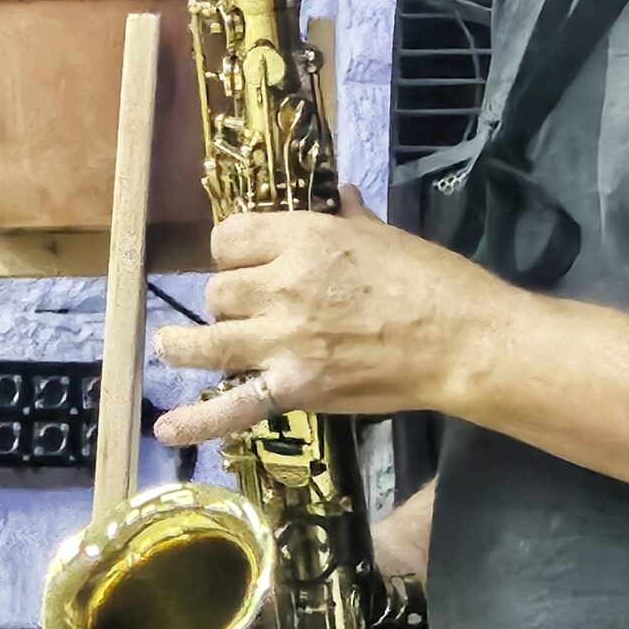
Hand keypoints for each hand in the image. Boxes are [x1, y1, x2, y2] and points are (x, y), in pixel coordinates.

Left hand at [152, 190, 496, 448]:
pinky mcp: (296, 388)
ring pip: (207, 340)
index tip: (245, 264)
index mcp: (305, 238)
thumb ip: (351, 218)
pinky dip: (197, 420)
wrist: (462, 341)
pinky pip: (233, 407)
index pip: (231, 238)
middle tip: (246, 311)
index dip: (233, 252)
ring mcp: (284, 340)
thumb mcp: (386, 235)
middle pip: (218, 291)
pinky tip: (166, 429)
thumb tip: (341, 199)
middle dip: (226, 300)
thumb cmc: (433, 280)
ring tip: (171, 346)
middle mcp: (283, 285)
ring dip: (184, 345)